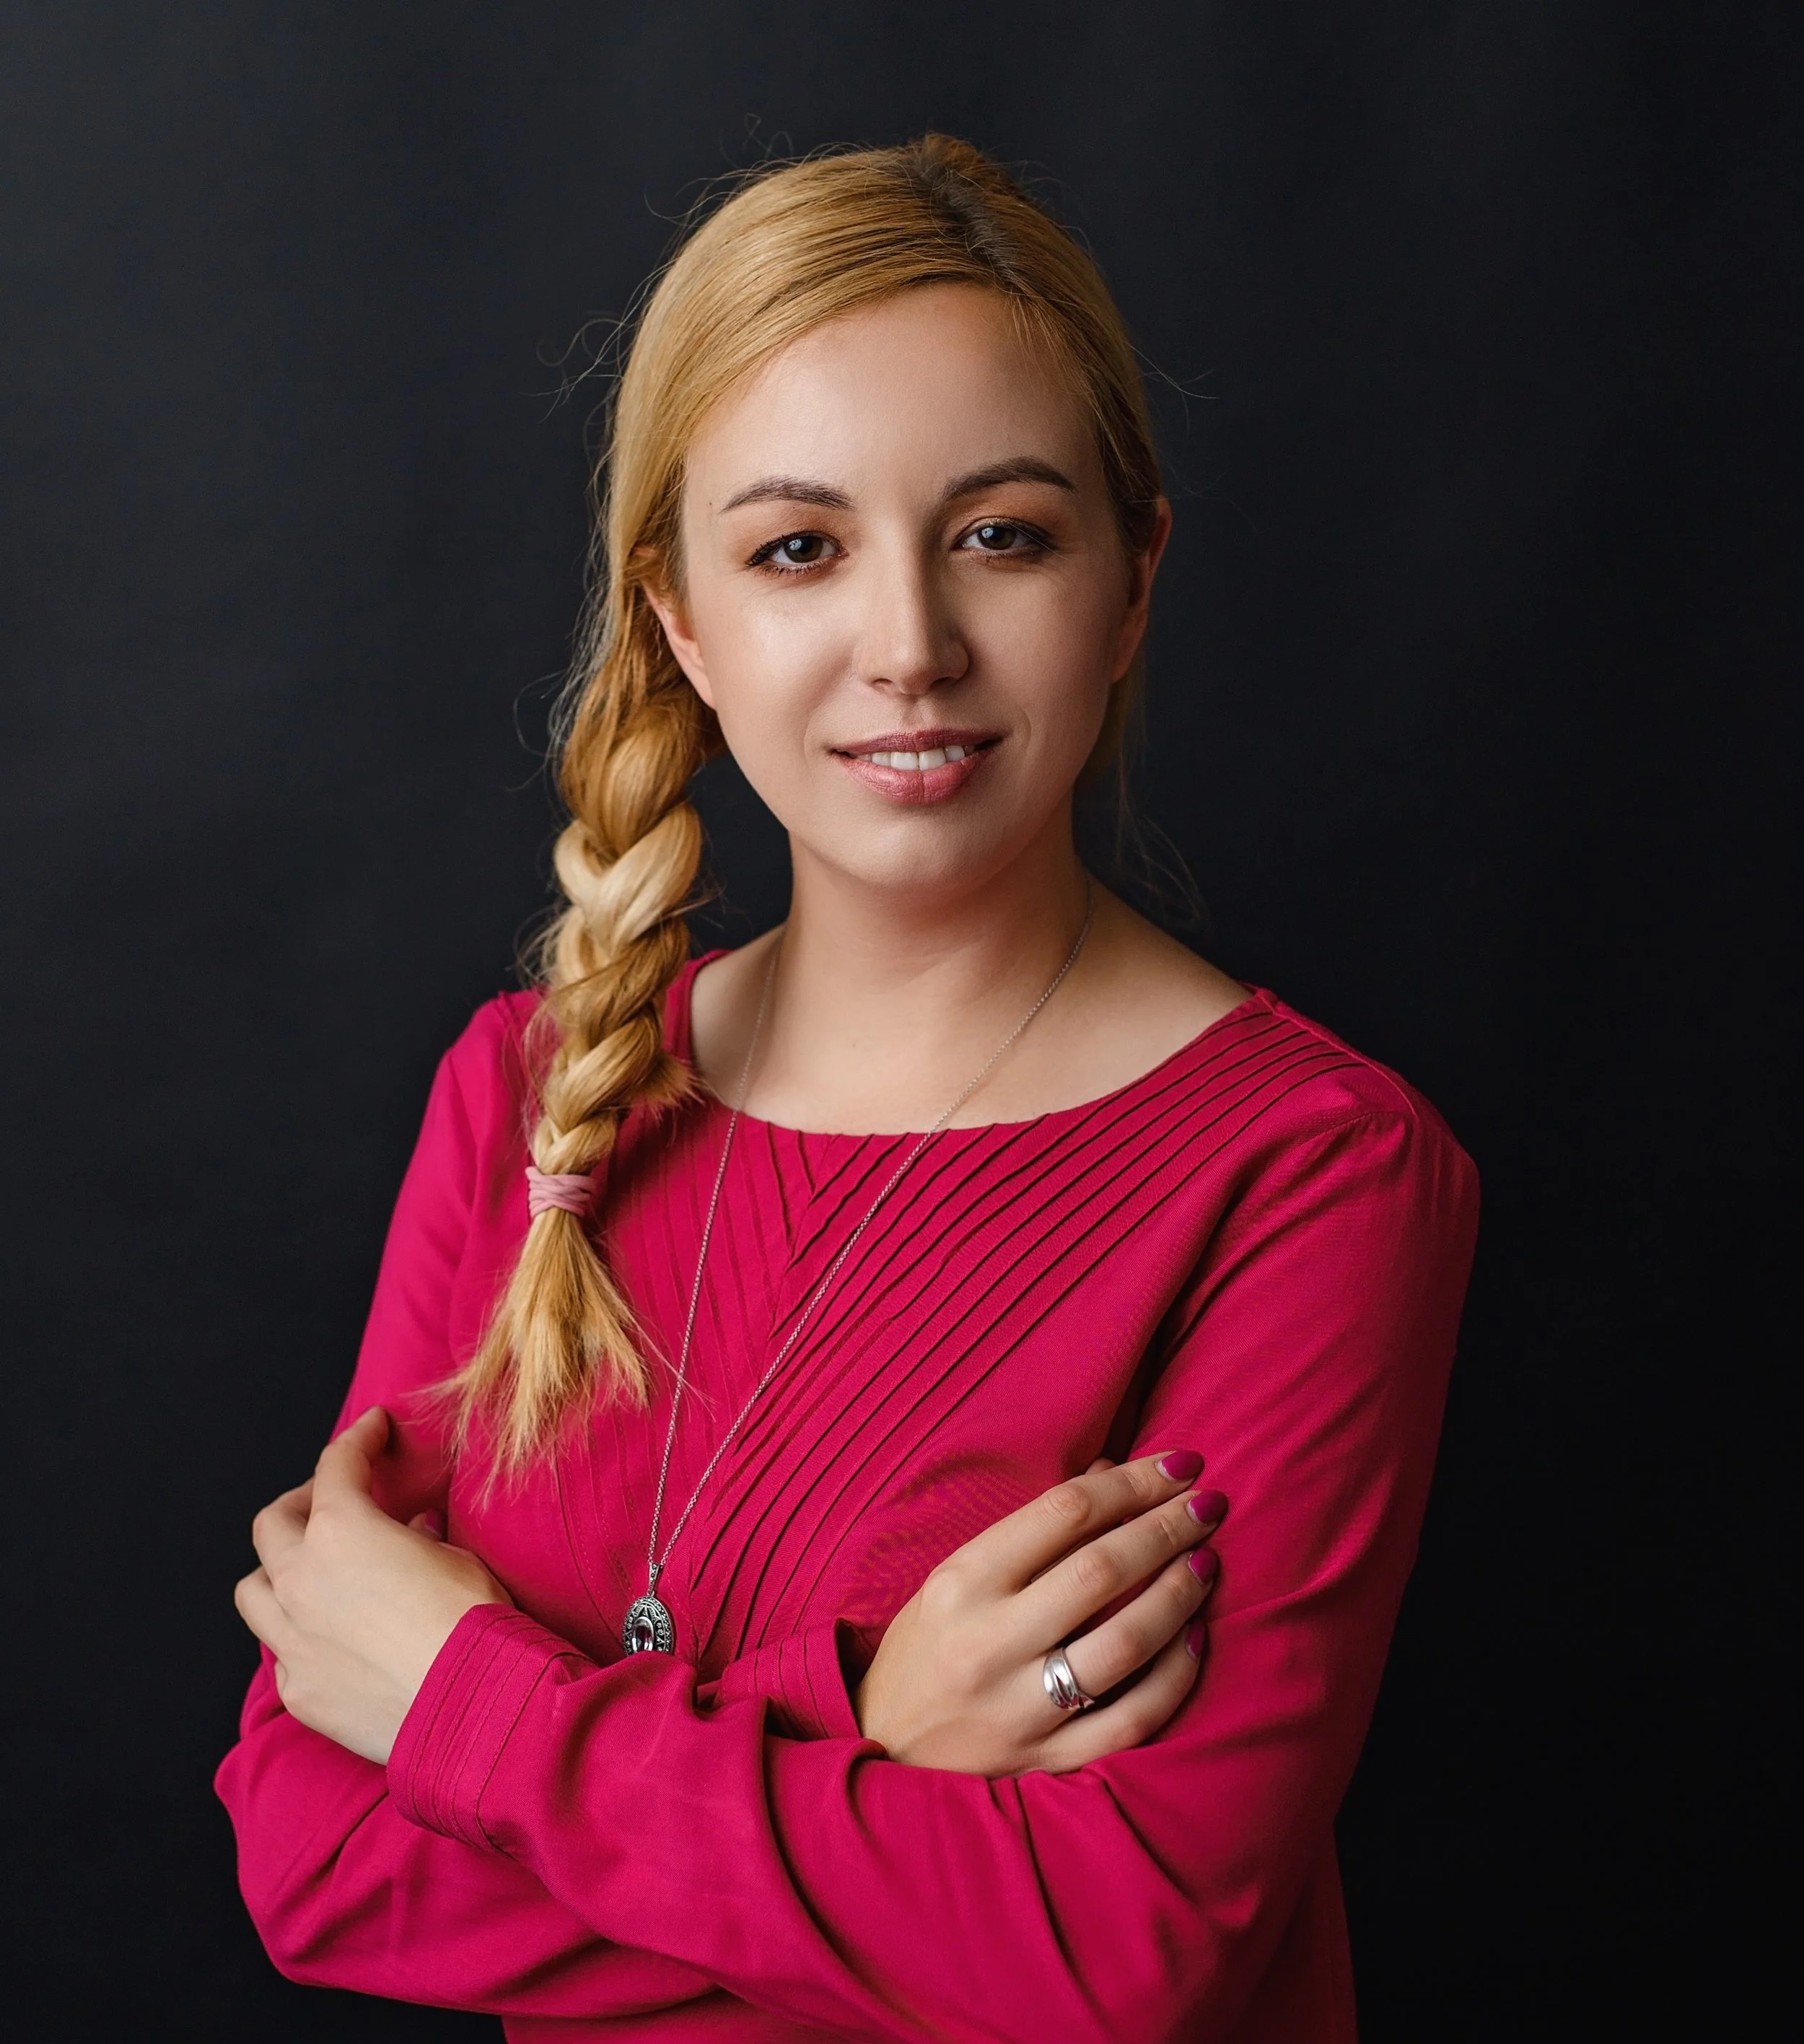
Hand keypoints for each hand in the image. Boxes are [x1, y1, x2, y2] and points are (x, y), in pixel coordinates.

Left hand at [233, 1407, 512, 1764]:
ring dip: (279, 1573)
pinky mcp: (298, 1690)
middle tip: (328, 1502)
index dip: (358, 1440)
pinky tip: (329, 1638)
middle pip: (272, 1525)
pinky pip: (280, 1652)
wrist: (471, 1704)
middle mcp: (302, 1579)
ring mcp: (292, 1639)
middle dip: (300, 1504)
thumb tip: (411, 1533)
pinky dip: (298, 1635)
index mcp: (342, 1531)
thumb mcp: (455, 1556)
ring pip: (254, 1590)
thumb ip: (416, 1539)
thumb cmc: (471, 1620)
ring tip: (310, 1574)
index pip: (337, 1466)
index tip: (371, 1430)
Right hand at [854, 1449, 1225, 1775]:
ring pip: (1122, 1646)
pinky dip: (1173, 1677)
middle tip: (1209, 1504)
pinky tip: (1193, 1639)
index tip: (1179, 1465)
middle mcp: (988, 1643)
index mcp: (962, 1583)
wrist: (882, 1746)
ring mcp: (1018, 1709)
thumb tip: (1113, 1474)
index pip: (1063, 1514)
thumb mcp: (957, 1576)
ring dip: (1177, 1596)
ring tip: (1206, 1562)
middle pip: (1100, 1571)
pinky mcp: (1045, 1762)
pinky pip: (1130, 1720)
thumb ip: (1033, 1531)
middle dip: (1168, 1528)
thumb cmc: (927, 1646)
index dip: (1132, 1482)